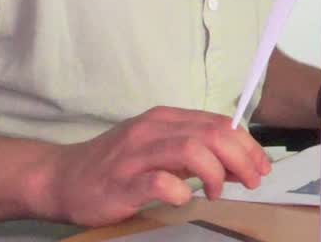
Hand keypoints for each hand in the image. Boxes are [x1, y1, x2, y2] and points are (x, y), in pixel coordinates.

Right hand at [39, 106, 271, 225]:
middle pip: (212, 134)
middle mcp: (152, 130)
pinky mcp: (121, 182)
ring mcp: (135, 155)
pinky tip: (182, 200)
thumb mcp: (158, 149)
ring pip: (192, 150)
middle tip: (251, 181)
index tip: (260, 166)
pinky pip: (159, 182)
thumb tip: (238, 163)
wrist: (60, 178)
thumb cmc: (115, 166)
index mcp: (165, 119)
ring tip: (216, 192)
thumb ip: (195, 152)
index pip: (219, 123)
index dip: (247, 144)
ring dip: (215, 173)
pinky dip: (179, 192)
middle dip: (241, 158)